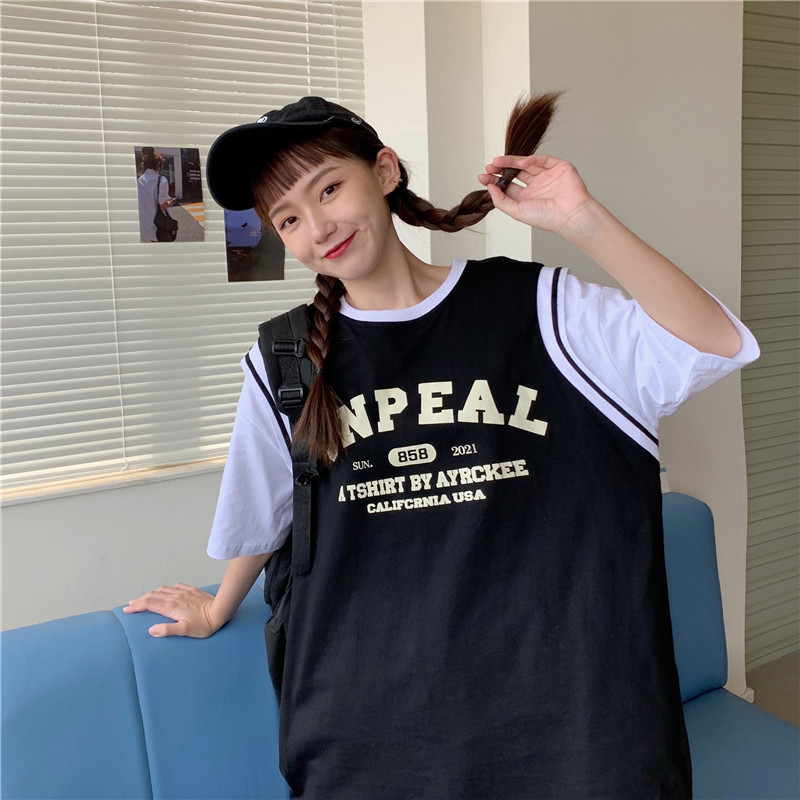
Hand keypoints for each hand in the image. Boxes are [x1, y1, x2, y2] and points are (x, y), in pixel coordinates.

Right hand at [123, 583, 219, 637]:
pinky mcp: (191, 590)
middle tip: (131, 604)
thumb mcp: (185, 630)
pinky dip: (167, 589)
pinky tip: (167, 590)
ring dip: (151, 593)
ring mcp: (183, 592)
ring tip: (145, 598)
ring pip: (163, 590)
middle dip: (140, 599)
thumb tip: (151, 630)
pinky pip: (176, 586)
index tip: (127, 609)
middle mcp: (175, 597)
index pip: (149, 604)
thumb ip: (168, 630)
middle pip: (153, 596)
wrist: (220, 610)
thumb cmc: (204, 624)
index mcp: (171, 607)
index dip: (136, 606)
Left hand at [478, 154, 593, 236]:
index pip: (508, 186)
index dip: (495, 181)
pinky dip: (532, 159)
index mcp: (527, 198)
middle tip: (489, 167)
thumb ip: (501, 201)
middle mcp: (537, 186)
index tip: (483, 177)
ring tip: (497, 162)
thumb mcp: (517, 211)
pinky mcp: (559, 167)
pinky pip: (543, 160)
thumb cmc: (547, 218)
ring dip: (511, 162)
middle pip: (515, 173)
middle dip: (501, 169)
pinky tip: (521, 162)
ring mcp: (547, 176)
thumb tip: (489, 188)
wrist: (569, 215)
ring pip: (527, 164)